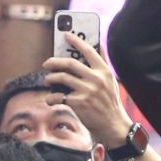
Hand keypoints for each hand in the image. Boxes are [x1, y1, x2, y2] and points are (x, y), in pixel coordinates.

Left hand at [44, 34, 131, 149]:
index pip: (89, 51)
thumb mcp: (110, 81)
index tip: (66, 35)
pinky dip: (50, 97)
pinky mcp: (79, 103)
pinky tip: (50, 99)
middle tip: (47, 64)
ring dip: (50, 79)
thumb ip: (102, 65)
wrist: (113, 125)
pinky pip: (58, 96)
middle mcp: (96, 79)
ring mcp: (87, 91)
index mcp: (104, 71)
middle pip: (69, 63)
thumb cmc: (109, 102)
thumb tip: (98, 46)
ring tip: (48, 81)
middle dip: (54, 62)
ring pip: (61, 78)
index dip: (76, 41)